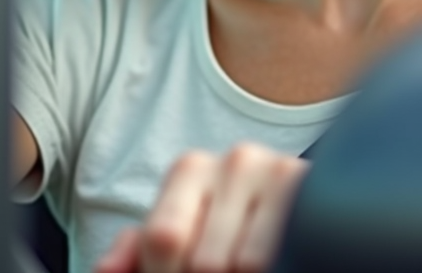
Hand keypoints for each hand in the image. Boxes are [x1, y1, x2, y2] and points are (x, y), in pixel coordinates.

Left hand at [95, 143, 309, 272]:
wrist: (295, 213)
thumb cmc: (224, 232)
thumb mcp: (179, 238)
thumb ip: (136, 252)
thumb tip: (106, 271)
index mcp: (191, 168)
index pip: (163, 238)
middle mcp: (237, 159)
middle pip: (204, 259)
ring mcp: (280, 171)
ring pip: (244, 263)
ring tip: (244, 267)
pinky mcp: (315, 190)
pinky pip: (284, 252)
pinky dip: (276, 264)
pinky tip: (275, 260)